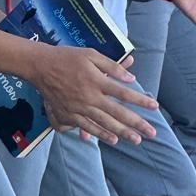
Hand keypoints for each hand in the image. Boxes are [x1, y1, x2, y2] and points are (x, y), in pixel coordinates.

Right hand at [28, 45, 158, 146]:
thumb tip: (130, 77)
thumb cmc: (67, 57)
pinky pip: (87, 127)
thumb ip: (112, 66)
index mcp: (97, 80)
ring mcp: (79, 108)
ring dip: (122, 132)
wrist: (41, 66)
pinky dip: (101, 134)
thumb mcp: (91, 54)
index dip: (140, 101)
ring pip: (105, 123)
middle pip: (117, 113)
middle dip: (136, 123)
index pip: (124, 93)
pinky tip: (113, 140)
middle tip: (152, 133)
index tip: (154, 107)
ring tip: (136, 140)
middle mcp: (90, 96)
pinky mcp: (69, 115)